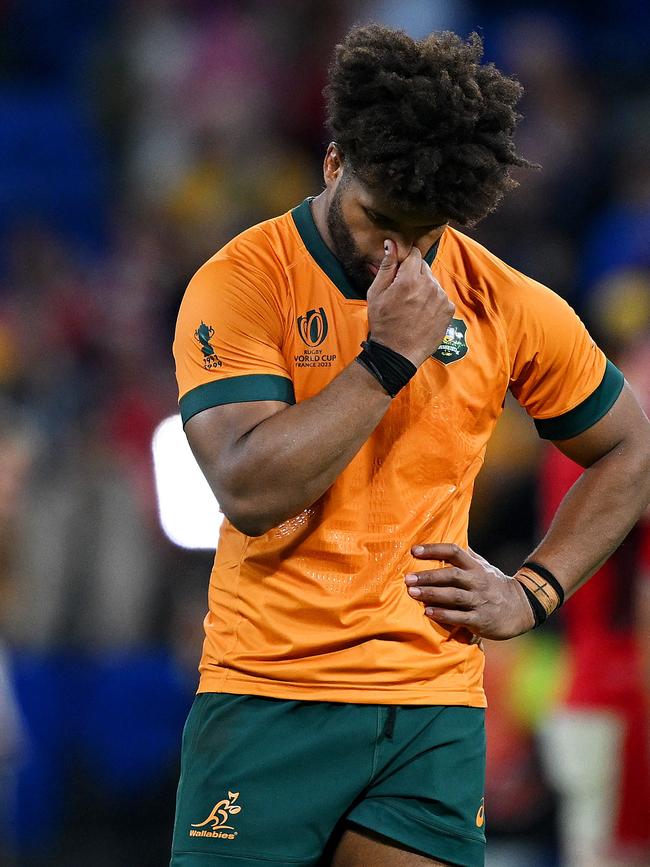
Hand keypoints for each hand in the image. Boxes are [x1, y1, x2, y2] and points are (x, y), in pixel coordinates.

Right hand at [367, 240, 454, 367]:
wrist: (398, 353)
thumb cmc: (383, 323)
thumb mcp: (376, 294)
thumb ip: (386, 267)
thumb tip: (392, 244)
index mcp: (410, 279)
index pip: (414, 254)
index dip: (405, 260)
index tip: (399, 272)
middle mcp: (429, 285)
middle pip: (424, 267)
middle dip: (414, 274)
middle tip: (403, 293)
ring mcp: (442, 297)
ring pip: (433, 282)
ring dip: (424, 288)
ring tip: (412, 306)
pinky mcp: (449, 309)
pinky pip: (440, 296)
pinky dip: (433, 301)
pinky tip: (422, 314)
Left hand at [404, 543, 534, 639]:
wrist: (522, 607)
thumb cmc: (495, 584)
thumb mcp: (483, 566)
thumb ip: (465, 556)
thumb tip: (445, 537)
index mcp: (476, 567)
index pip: (455, 552)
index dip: (434, 549)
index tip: (414, 550)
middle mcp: (478, 582)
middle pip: (451, 575)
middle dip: (429, 576)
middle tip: (407, 578)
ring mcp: (480, 601)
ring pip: (454, 596)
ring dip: (432, 594)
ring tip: (412, 593)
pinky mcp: (481, 620)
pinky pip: (460, 617)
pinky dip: (444, 615)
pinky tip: (428, 612)